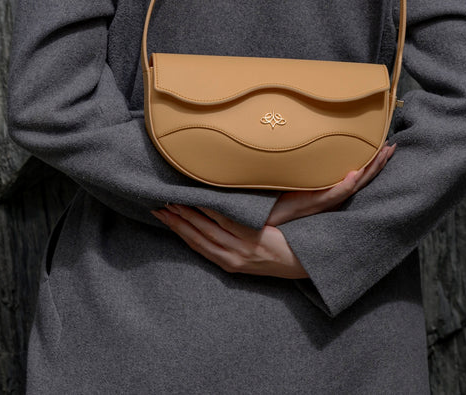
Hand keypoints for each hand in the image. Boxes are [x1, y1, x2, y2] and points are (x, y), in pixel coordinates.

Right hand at [151, 204, 307, 278]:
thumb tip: (219, 225)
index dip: (178, 231)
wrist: (307, 261)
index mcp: (230, 264)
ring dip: (188, 216)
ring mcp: (242, 249)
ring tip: (173, 202)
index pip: (197, 246)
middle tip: (159, 207)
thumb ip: (236, 243)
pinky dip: (211, 212)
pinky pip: (227, 222)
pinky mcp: (253, 239)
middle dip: (176, 222)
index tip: (162, 218)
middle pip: (196, 238)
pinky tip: (200, 201)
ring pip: (207, 230)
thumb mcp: (253, 256)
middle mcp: (232, 259)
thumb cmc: (282, 256)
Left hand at [265, 143, 395, 226]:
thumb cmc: (285, 197)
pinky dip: (346, 185)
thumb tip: (318, 146)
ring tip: (380, 155)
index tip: (387, 145)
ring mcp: (328, 200)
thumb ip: (314, 167)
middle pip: (364, 177)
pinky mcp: (316, 202)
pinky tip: (354, 174)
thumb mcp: (304, 179)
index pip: (360, 173)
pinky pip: (334, 193)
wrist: (272, 217)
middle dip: (379, 162)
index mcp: (335, 189)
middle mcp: (336, 195)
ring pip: (355, 184)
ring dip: (369, 170)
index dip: (375, 160)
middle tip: (392, 146)